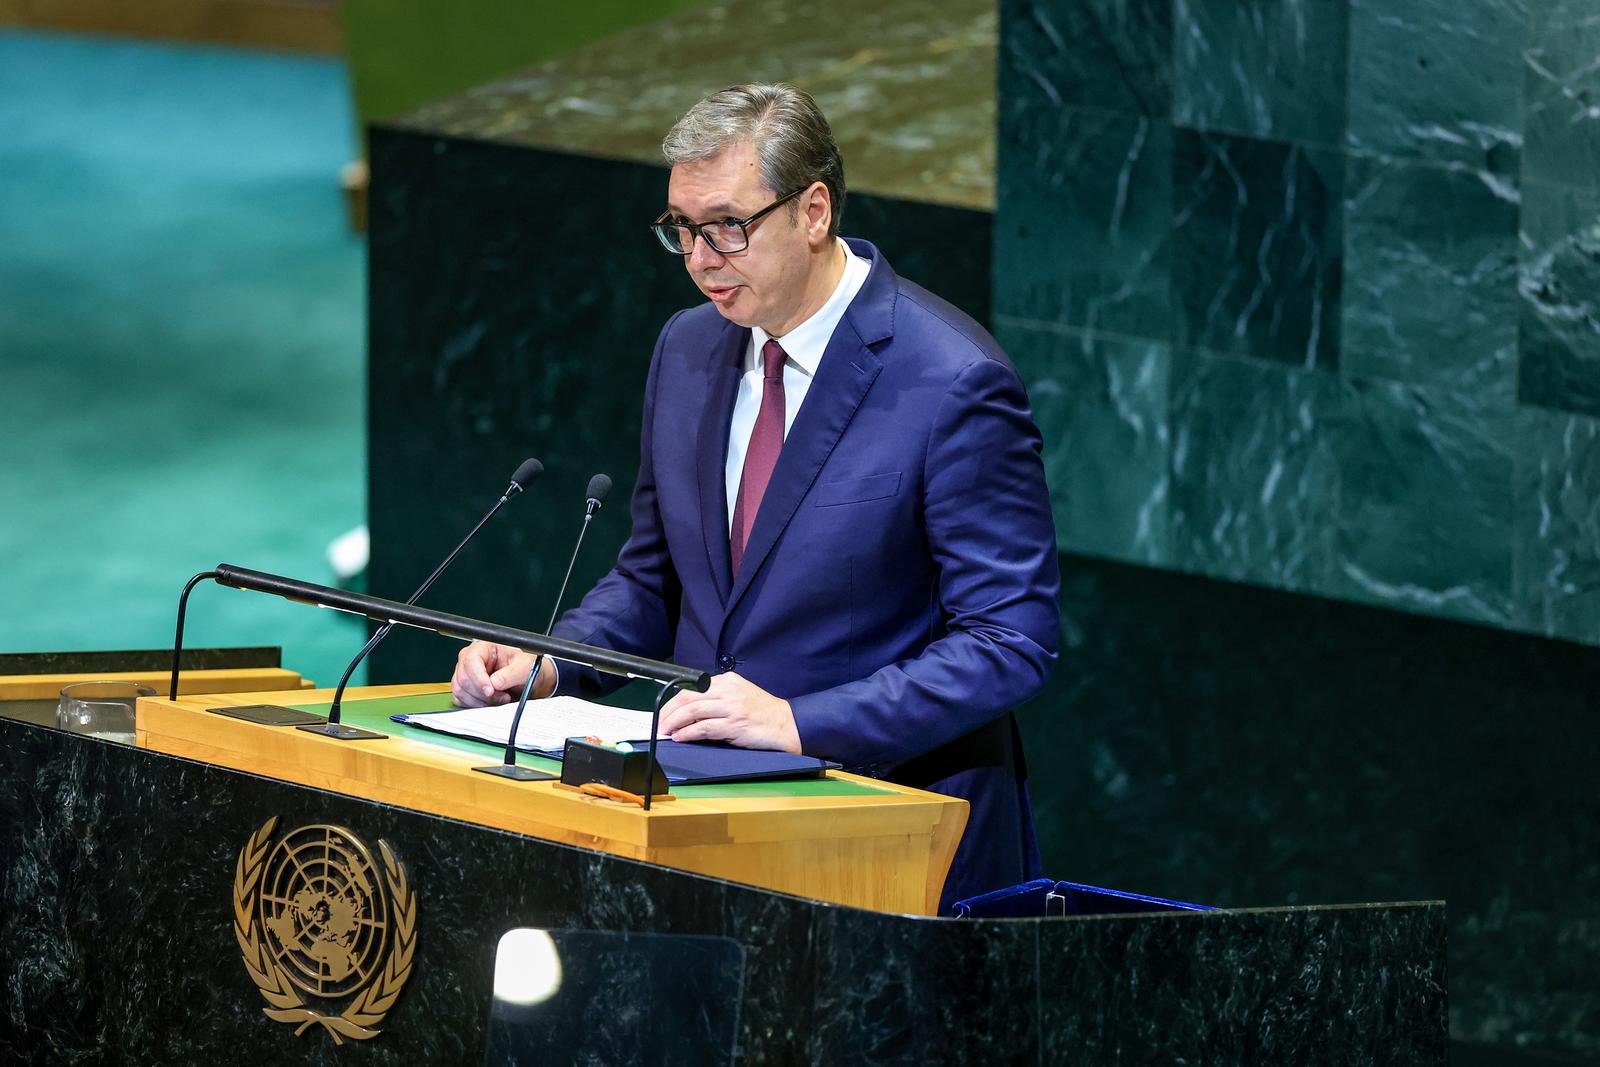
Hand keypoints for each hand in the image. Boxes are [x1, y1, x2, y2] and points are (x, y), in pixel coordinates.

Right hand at [450, 641, 554, 706]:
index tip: (490, 690)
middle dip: (482, 692)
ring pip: (460, 690)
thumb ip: (511, 673)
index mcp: (484, 647)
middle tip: (501, 696)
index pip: (471, 660)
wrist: (526, 678)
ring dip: (480, 700)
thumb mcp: (525, 666)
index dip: (478, 678)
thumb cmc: (525, 666)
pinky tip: (490, 702)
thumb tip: (495, 682)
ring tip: (499, 698)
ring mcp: (466, 673)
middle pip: (464, 678)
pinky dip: (475, 705)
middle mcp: (471, 659)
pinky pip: (460, 699)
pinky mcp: (465, 688)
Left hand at [658, 672, 800, 752]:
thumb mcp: (738, 695)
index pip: (692, 687)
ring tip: (667, 731)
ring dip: (675, 723)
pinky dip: (688, 733)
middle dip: (669, 711)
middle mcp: (728, 690)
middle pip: (688, 697)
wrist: (785, 724)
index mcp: (727, 680)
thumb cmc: (761, 712)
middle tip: (660, 723)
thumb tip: (688, 711)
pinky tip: (681, 737)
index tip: (664, 711)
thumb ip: (716, 698)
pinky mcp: (734, 725)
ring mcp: (731, 707)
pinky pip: (704, 728)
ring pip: (693, 711)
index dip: (673, 700)